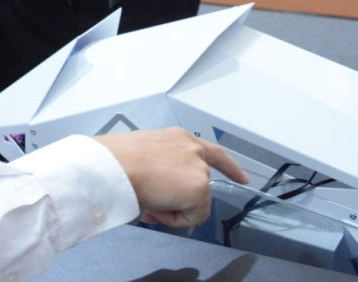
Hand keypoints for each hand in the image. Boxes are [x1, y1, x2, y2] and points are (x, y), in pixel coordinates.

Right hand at [94, 127, 248, 228]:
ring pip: (195, 203)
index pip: (212, 152)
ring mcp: (199, 168)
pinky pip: (193, 216)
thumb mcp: (144, 155)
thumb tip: (157, 191)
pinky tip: (156, 209)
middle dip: (179, 199)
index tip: (243, 179)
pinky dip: (176, 220)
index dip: (230, 168)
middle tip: (152, 204)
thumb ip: (160, 167)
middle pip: (200, 184)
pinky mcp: (199, 187)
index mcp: (179, 137)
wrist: (114, 166)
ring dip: (174, 209)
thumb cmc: (117, 160)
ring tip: (149, 203)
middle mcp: (194, 149)